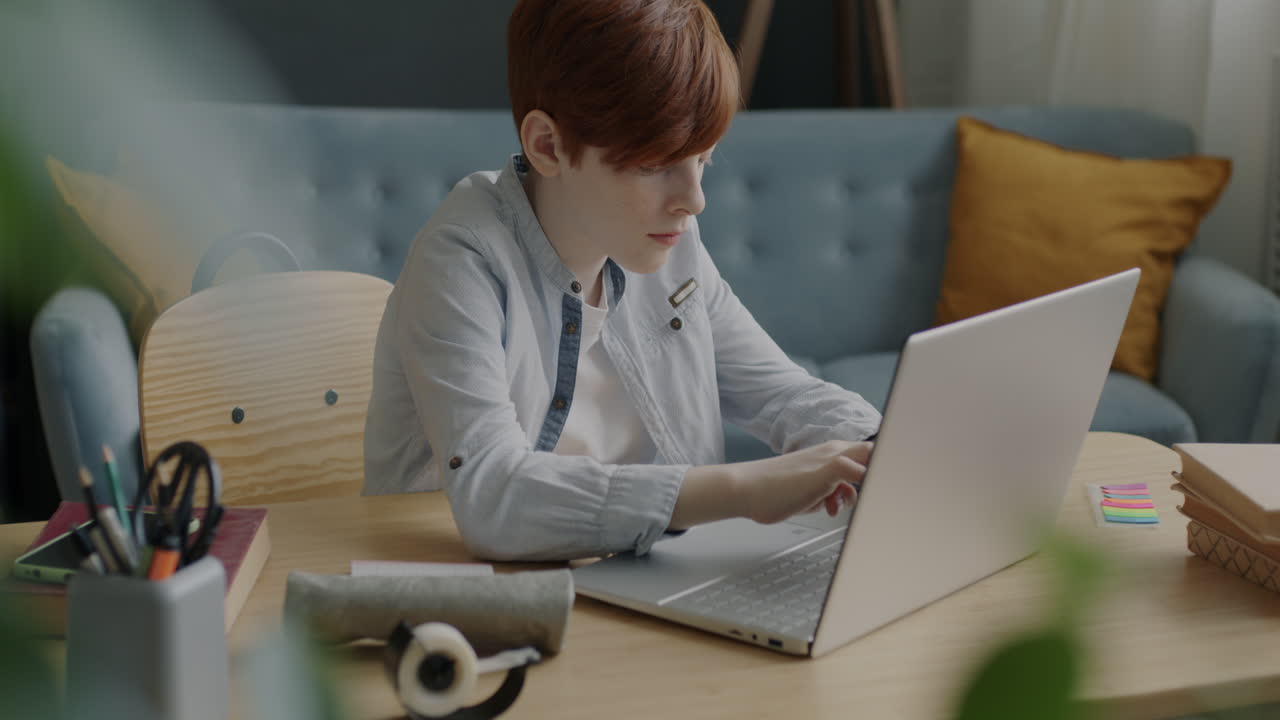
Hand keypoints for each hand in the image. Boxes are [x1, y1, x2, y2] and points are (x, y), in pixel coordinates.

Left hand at [736, 440, 871, 524]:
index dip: (884, 464)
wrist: (745, 494)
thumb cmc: (776, 485)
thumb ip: (848, 470)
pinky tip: (827, 509)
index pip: (872, 451)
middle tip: (866, 499)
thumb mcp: (821, 477)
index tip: (889, 482)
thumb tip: (870, 471)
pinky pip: (834, 494)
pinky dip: (835, 503)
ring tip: (838, 505)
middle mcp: (831, 459)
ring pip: (850, 484)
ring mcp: (821, 473)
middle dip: (868, 485)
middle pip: (863, 468)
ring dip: (850, 498)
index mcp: (837, 453)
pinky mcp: (812, 488)